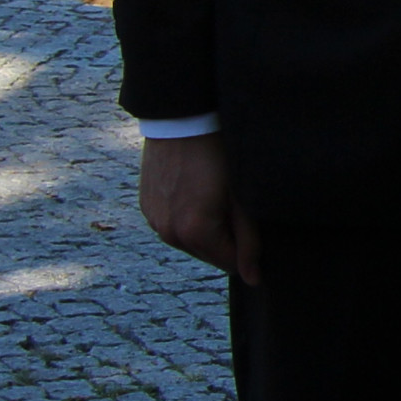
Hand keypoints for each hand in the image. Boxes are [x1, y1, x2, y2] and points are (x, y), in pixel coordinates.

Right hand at [139, 132, 261, 283]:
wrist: (182, 121)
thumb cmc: (219, 155)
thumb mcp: (241, 197)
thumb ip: (249, 240)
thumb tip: (254, 279)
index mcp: (195, 233)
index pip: (230, 264)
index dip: (247, 249)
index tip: (254, 226)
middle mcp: (169, 233)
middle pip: (209, 255)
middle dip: (226, 240)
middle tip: (235, 205)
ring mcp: (154, 221)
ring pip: (189, 242)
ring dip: (205, 230)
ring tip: (215, 195)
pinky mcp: (146, 207)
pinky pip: (172, 226)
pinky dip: (186, 218)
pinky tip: (196, 192)